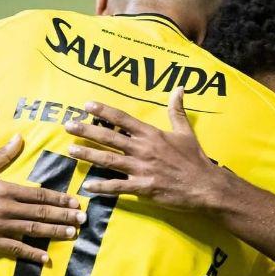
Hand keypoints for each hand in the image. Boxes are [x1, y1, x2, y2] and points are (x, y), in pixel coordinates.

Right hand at [0, 134, 85, 263]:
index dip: (59, 198)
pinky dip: (32, 254)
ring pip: (33, 229)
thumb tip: (19, 137)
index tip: (75, 201)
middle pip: (41, 212)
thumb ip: (2, 154)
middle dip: (64, 215)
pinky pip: (15, 248)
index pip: (38, 194)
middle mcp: (5, 208)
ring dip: (55, 232)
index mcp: (5, 189)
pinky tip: (46, 258)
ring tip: (73, 234)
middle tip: (83, 219)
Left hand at [63, 88, 225, 210]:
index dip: (104, 111)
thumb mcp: (186, 132)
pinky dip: (102, 187)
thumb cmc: (195, 159)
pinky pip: (118, 187)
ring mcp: (142, 169)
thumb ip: (177, 111)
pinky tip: (87, 186)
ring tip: (70, 151)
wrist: (206, 186)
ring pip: (109, 160)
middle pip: (110, 137)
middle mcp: (144, 149)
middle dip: (87, 130)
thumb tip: (179, 88)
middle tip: (68, 126)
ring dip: (88, 155)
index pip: (123, 119)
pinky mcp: (144, 187)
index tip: (87, 105)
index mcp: (152, 134)